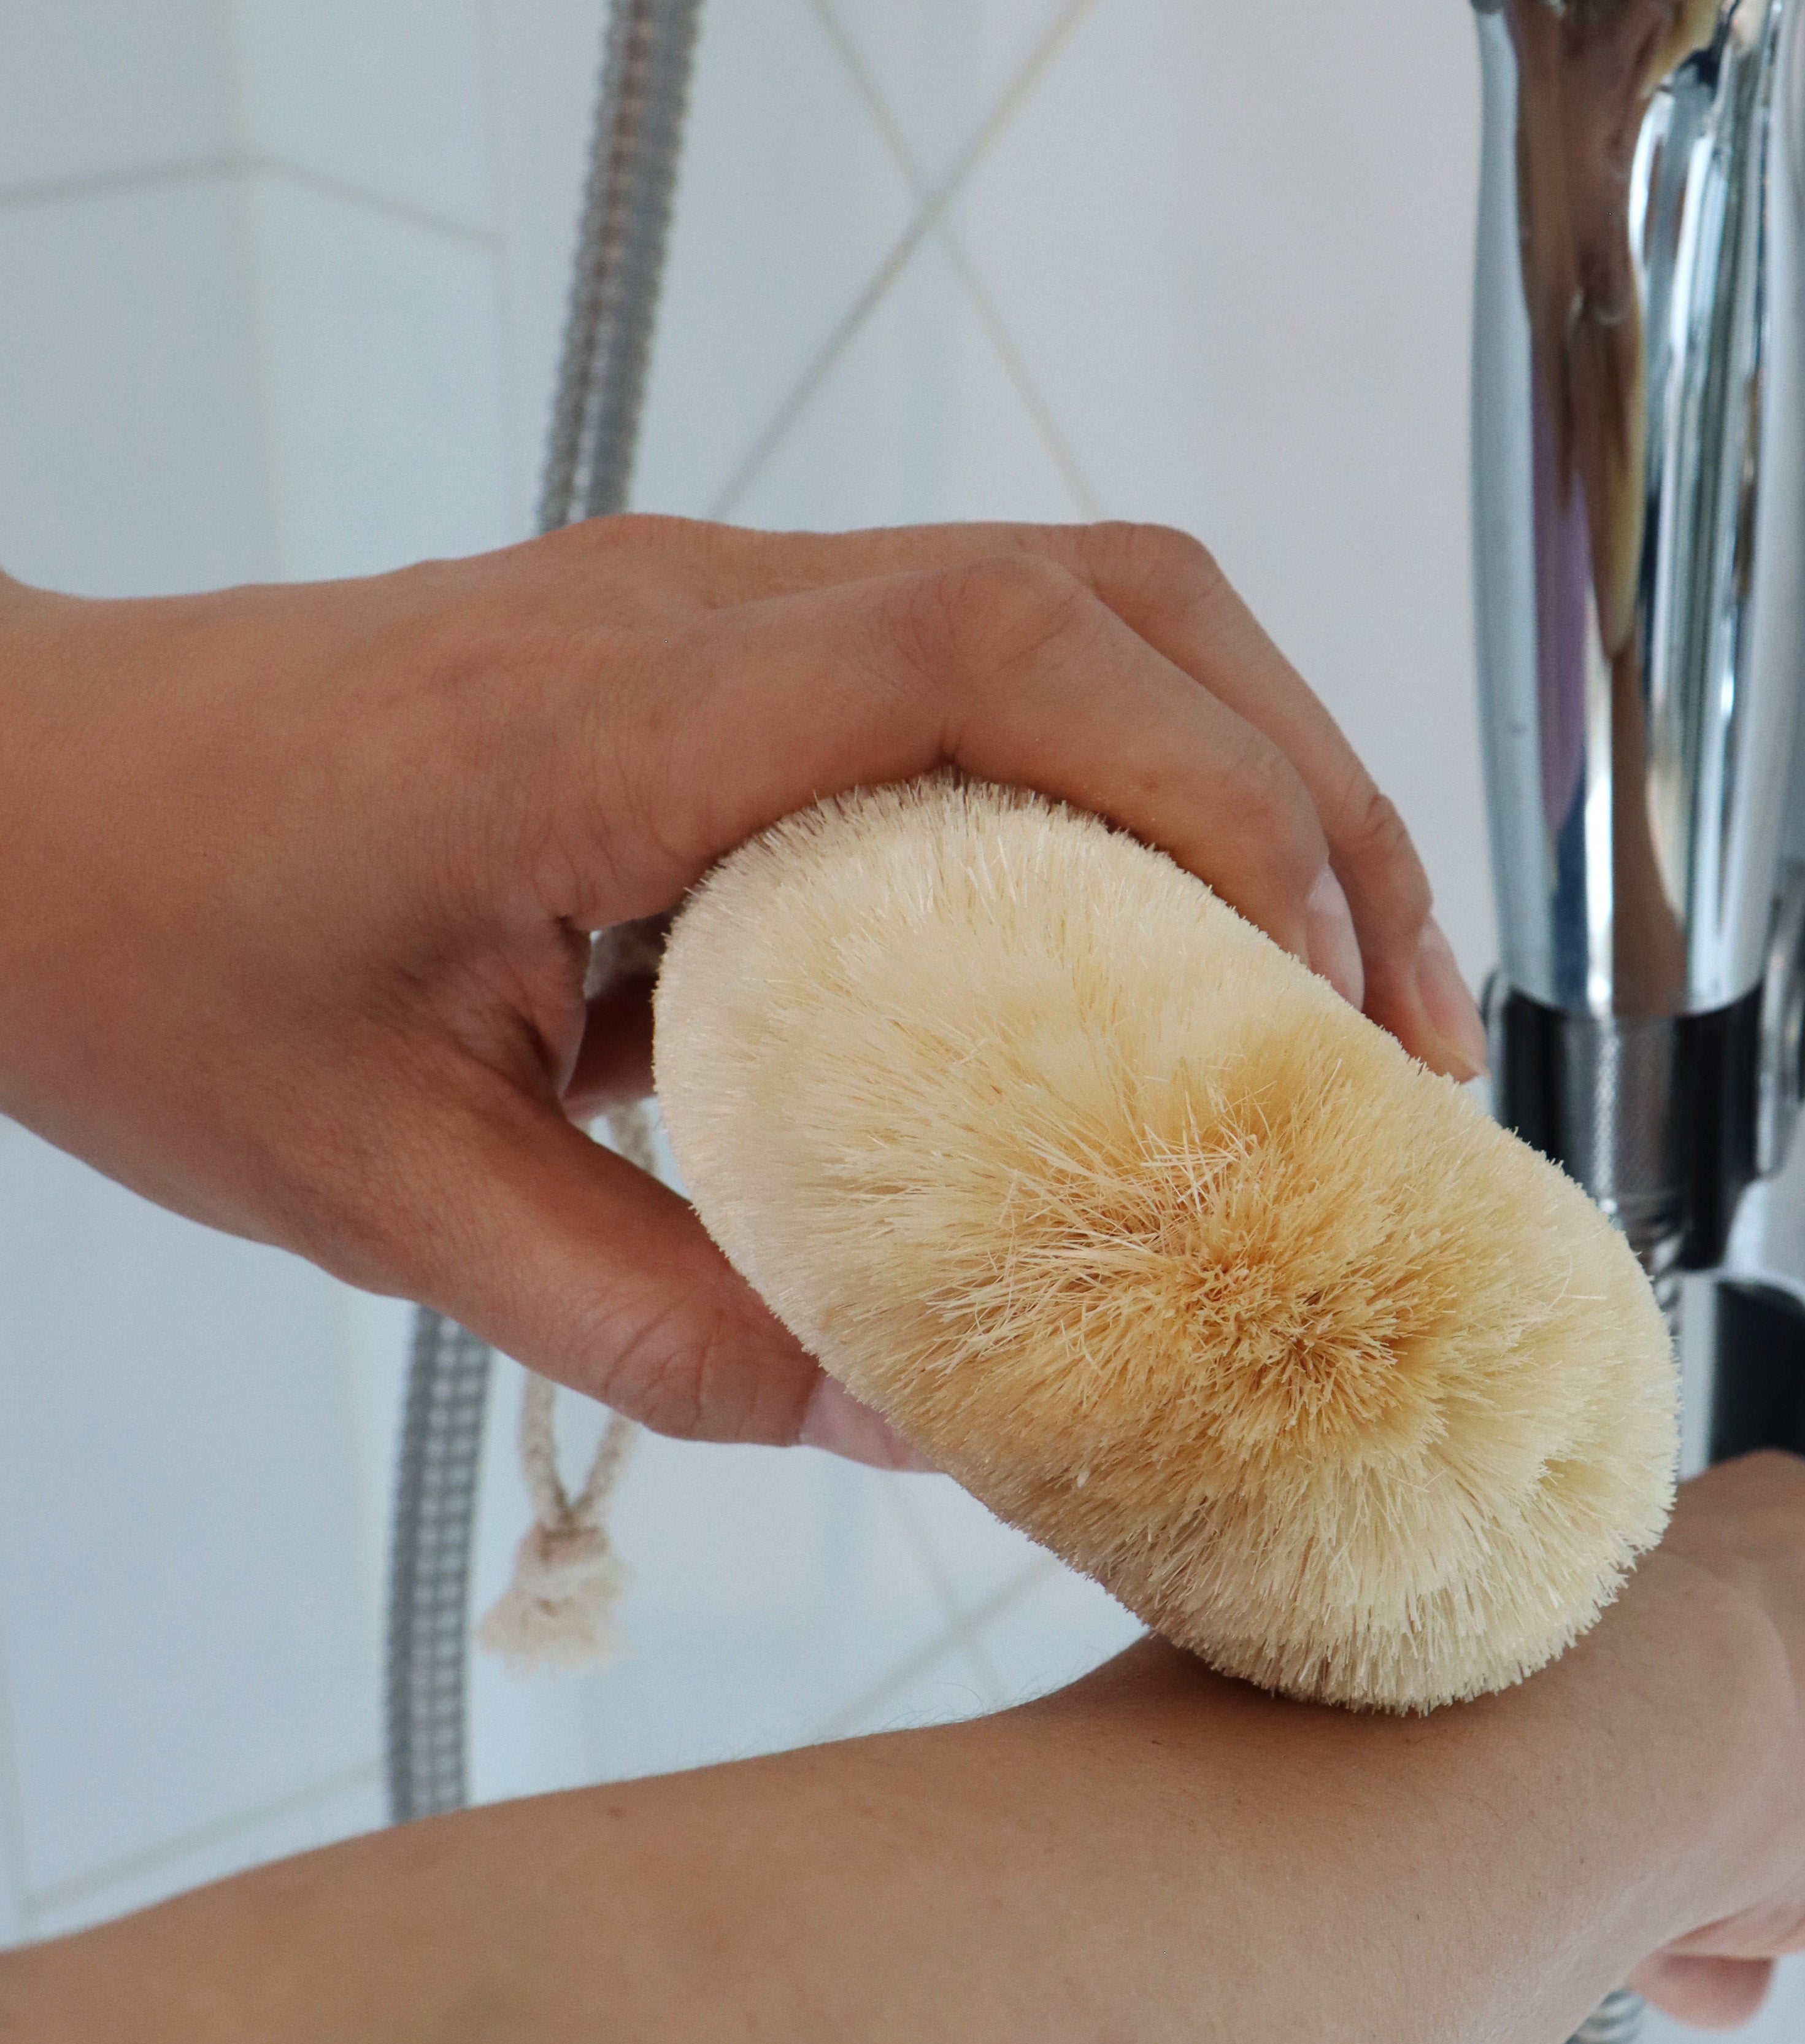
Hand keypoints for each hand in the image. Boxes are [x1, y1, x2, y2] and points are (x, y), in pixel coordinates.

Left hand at [0, 525, 1483, 1447]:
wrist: (7, 804)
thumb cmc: (153, 958)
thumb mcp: (387, 1196)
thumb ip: (655, 1323)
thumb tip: (908, 1418)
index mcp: (615, 713)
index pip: (1011, 656)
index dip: (1226, 806)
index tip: (1331, 1001)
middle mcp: (701, 612)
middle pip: (1119, 601)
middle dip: (1315, 802)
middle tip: (1403, 1030)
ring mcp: (724, 611)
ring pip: (1090, 609)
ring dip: (1254, 782)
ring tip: (1338, 993)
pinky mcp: (734, 657)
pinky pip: (1002, 666)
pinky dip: (1137, 794)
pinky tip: (1157, 954)